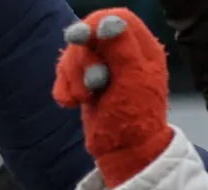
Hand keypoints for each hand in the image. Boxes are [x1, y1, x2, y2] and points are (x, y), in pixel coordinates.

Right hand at [53, 8, 174, 187]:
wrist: (123, 153)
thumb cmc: (135, 119)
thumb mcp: (133, 80)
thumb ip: (122, 47)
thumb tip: (110, 21)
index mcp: (143, 50)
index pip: (119, 19)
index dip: (97, 24)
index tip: (82, 38)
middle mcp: (123, 55)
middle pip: (90, 34)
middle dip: (82, 59)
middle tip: (92, 84)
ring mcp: (103, 68)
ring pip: (74, 53)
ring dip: (72, 76)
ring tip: (83, 99)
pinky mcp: (85, 83)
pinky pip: (64, 73)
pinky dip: (65, 88)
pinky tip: (72, 104)